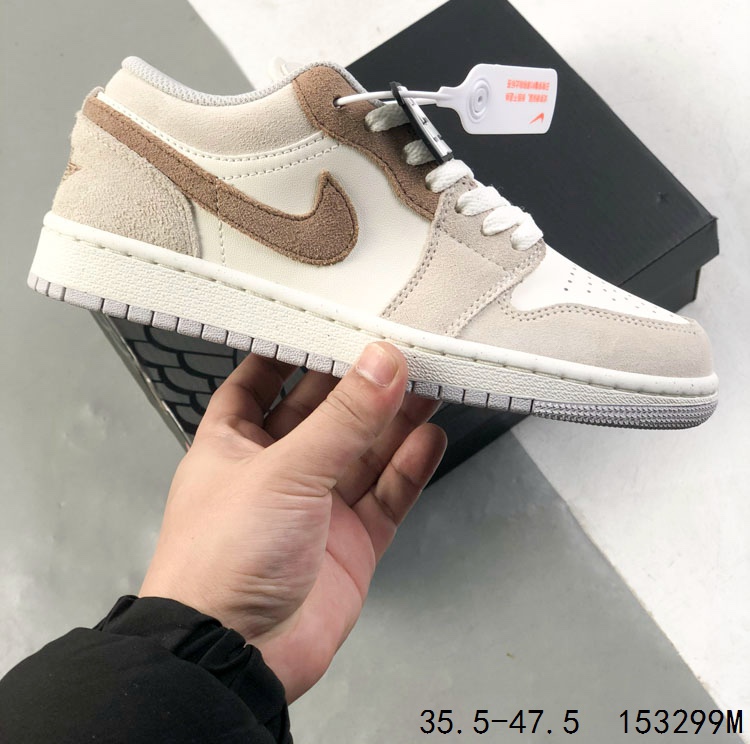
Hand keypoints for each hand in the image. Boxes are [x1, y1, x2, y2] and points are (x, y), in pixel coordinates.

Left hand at [139, 342, 445, 701]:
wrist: (234, 659)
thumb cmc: (221, 561)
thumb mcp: (283, 471)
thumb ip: (342, 419)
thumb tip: (382, 363)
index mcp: (234, 445)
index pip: (259, 384)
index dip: (289, 353)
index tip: (326, 322)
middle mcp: (275, 472)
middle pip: (324, 414)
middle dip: (360, 383)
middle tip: (401, 348)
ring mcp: (316, 509)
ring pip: (363, 452)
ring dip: (395, 419)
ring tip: (430, 382)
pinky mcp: (351, 544)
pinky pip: (386, 496)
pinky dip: (409, 467)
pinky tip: (430, 437)